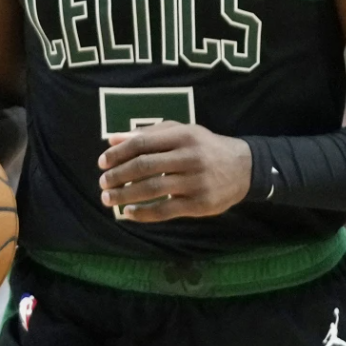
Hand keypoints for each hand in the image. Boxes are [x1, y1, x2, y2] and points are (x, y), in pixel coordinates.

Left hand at [97, 122, 251, 221]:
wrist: (243, 168)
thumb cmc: (205, 147)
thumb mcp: (181, 132)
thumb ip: (148, 134)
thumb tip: (112, 139)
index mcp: (183, 136)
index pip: (142, 143)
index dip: (119, 153)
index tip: (102, 162)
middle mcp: (189, 157)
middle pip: (145, 166)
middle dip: (118, 175)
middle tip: (102, 183)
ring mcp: (195, 182)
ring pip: (153, 189)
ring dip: (125, 195)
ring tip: (109, 199)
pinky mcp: (199, 204)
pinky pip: (166, 210)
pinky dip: (144, 213)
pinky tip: (129, 214)